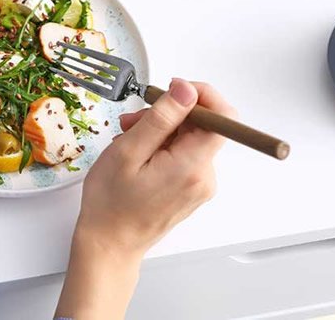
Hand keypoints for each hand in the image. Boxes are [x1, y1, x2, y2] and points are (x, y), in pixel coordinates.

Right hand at [55, 79, 234, 319]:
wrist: (110, 244)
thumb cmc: (112, 204)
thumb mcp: (129, 151)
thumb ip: (162, 118)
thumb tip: (187, 91)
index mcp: (192, 166)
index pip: (224, 118)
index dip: (202, 96)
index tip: (174, 91)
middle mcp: (204, 176)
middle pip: (202, 125)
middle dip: (169, 114)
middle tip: (133, 120)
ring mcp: (200, 184)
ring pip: (190, 138)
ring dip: (161, 130)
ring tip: (128, 139)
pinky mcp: (191, 188)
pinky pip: (184, 154)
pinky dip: (163, 146)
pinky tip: (138, 154)